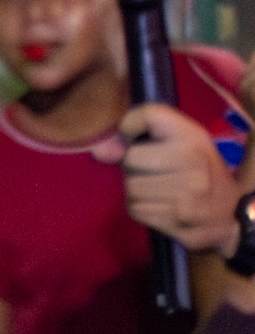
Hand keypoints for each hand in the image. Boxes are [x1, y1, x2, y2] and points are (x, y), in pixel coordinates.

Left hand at [99, 102, 238, 252]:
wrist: (229, 212)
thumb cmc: (196, 170)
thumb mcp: (181, 140)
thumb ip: (141, 130)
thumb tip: (104, 150)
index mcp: (193, 136)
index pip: (150, 114)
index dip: (132, 125)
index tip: (138, 138)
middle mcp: (193, 161)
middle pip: (130, 159)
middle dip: (134, 168)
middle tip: (154, 172)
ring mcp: (189, 193)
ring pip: (131, 187)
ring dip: (137, 191)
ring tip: (158, 190)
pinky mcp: (179, 219)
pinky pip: (136, 210)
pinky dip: (142, 209)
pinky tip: (161, 206)